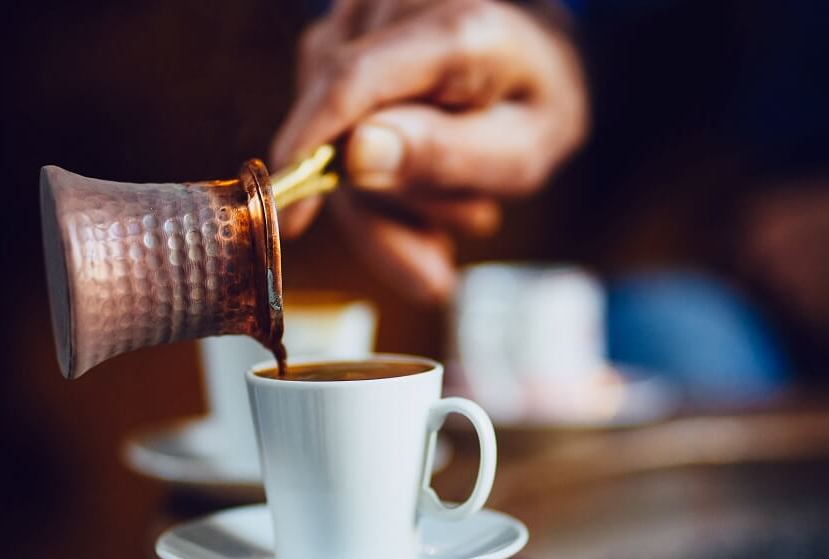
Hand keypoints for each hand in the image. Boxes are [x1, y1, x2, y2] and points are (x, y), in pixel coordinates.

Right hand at [270, 0, 587, 302]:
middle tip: (437, 264)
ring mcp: (358, 22)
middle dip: (384, 208)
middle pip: (339, 126)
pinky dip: (374, 183)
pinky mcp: (339, 47)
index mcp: (454, 30)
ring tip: (452, 218)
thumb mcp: (522, 151)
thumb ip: (444, 154)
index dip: (310, 152)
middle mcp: (393, 8)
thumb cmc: (535, 108)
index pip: (352, 82)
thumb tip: (352, 155)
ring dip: (385, 203)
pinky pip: (333, 129)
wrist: (538, 63)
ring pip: (331, 137)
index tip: (291, 221)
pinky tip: (425, 202)